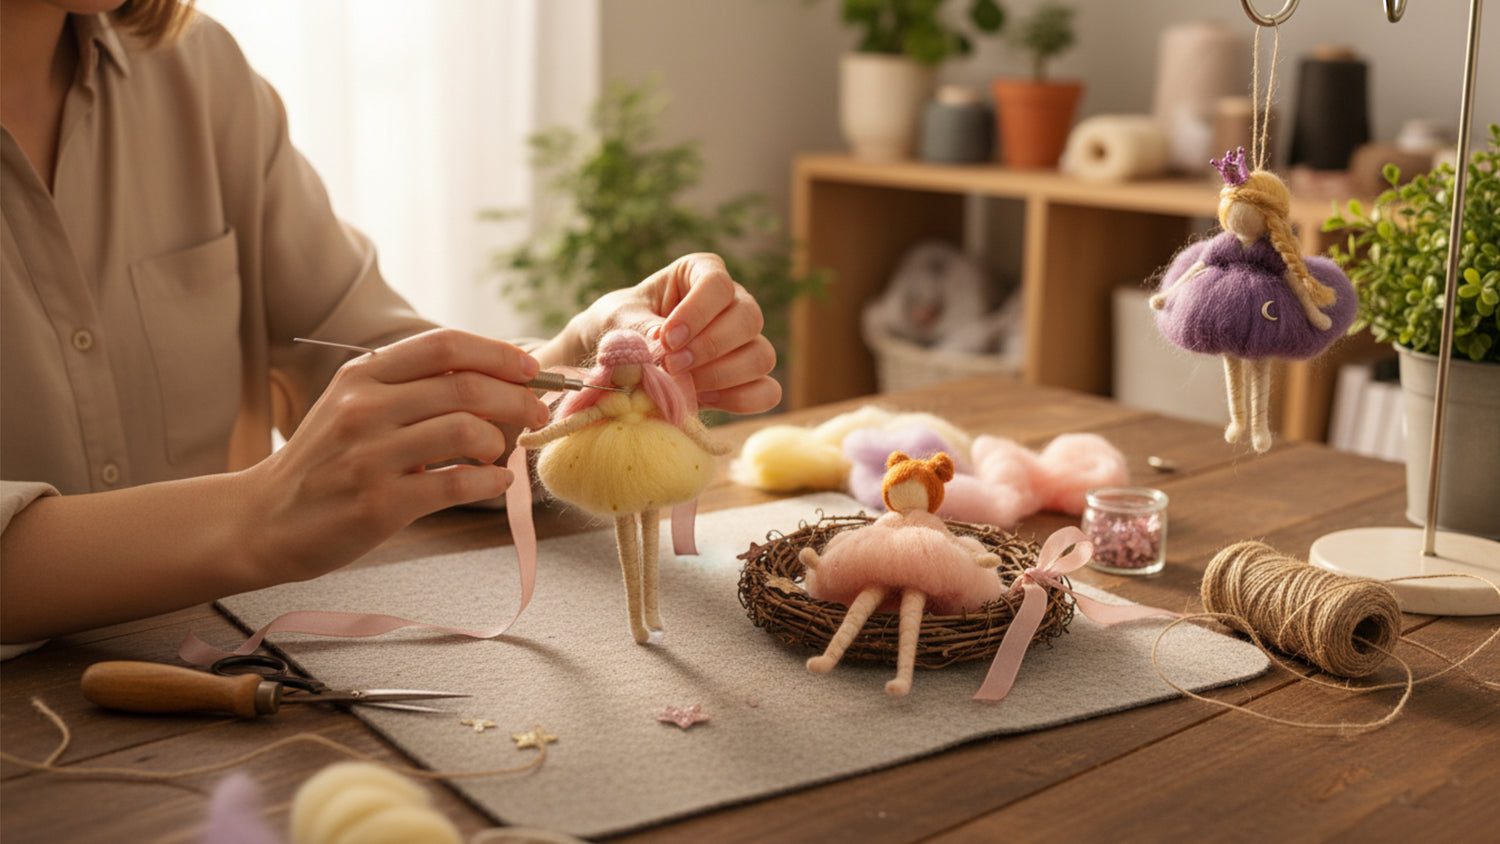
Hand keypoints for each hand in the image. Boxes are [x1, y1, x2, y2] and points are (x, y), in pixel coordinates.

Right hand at [243, 329, 550, 581]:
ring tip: (499, 454)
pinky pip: (459, 484)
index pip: (445, 345)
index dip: (499, 353)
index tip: (530, 368)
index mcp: (363, 374)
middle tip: (538, 413)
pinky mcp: (380, 503)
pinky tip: (494, 483)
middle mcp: (364, 407)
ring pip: (467, 432)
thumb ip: (412, 386)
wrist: (265, 519)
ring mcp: (371, 455)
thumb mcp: (355, 404)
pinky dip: (492, 482)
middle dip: (518, 398)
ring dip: (500, 443)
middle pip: (467, 387)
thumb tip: (496, 374)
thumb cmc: (326, 461)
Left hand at [548, 253, 779, 413]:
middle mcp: (732, 303)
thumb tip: (667, 347)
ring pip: (762, 356)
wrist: (619, 357)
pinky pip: (768, 392)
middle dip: (710, 347)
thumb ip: (640, 329)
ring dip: (723, 375)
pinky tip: (703, 399)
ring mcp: (745, 341)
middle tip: (673, 365)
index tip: (667, 339)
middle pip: (749, 318)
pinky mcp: (748, 378)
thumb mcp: (619, 320)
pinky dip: (741, 400)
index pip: (718, 284)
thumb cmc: (619, 326)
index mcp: (701, 273)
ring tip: (684, 385)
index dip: (697, 313)